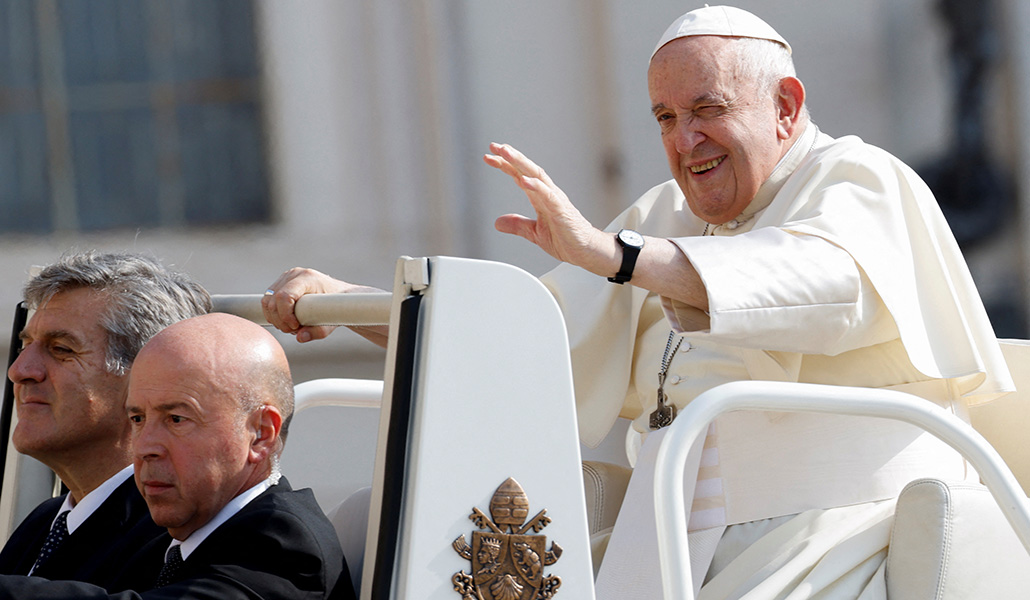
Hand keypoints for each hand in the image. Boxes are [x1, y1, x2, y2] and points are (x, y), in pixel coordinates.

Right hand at [261, 268, 384, 342]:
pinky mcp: (282, 282)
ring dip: (275, 318)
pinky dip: (274, 314)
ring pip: (267, 301)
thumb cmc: (337, 308)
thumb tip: (300, 338)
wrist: (341, 296)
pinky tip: (287, 321)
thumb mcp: (331, 322)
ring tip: (292, 327)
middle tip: (294, 330)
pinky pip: (268, 300)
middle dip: (280, 320)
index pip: (284, 296)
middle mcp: (294, 274)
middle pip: (272, 301)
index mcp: (307, 278)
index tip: (296, 327)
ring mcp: (286, 277)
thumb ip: (317, 332)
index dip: (285, 315)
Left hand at [484, 143, 616, 276]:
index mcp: (540, 196)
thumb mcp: (534, 232)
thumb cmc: (566, 238)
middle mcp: (547, 193)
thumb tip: (498, 222)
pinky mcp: (561, 210)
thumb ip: (517, 225)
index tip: (489, 157)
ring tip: (506, 153)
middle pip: (527, 169)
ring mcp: (555, 199)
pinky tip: (524, 180)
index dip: (504, 165)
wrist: (585, 251)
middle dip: (510, 157)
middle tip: (494, 146)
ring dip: (520, 162)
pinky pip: (548, 195)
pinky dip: (535, 186)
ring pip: (537, 175)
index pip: (519, 175)